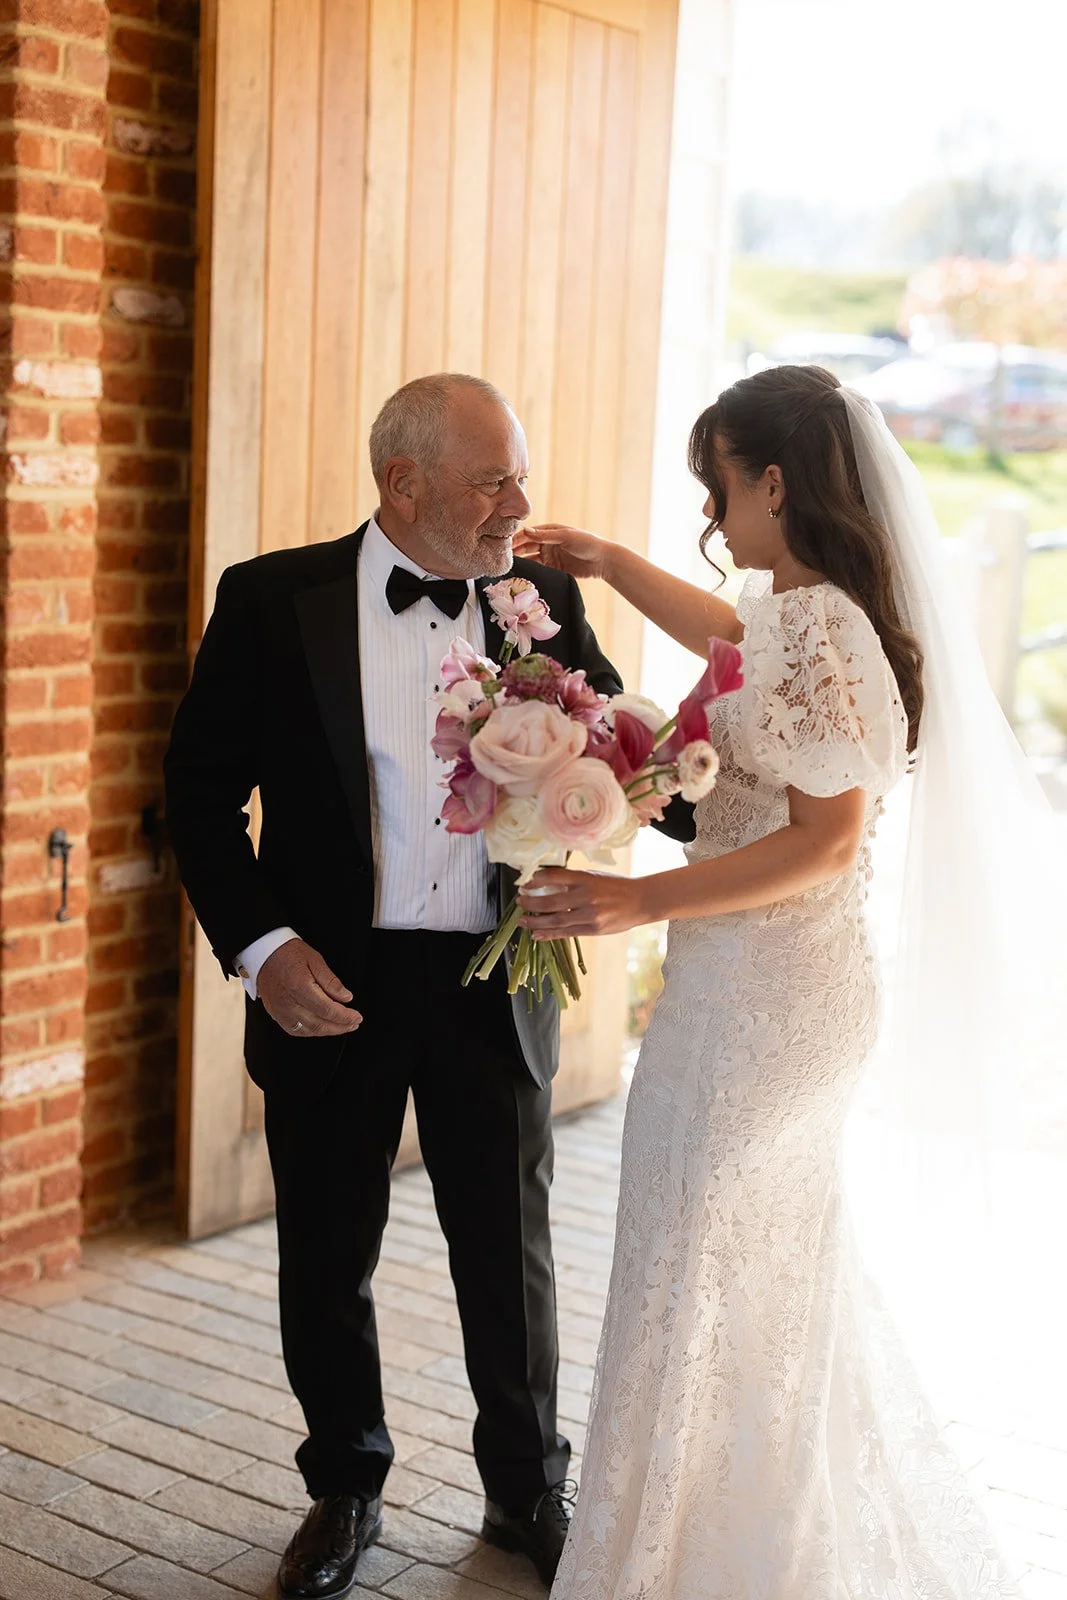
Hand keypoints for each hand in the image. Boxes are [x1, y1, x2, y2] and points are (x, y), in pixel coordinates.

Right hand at [257, 939, 362, 1037]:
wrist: (263, 953)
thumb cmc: (288, 953)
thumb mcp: (315, 960)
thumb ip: (331, 981)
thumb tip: (346, 998)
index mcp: (300, 988)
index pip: (328, 1010)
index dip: (345, 1017)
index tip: (357, 1017)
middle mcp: (288, 1003)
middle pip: (320, 1024)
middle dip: (340, 1027)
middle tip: (353, 1024)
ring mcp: (280, 1011)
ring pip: (309, 1030)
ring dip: (327, 1031)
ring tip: (342, 1026)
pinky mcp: (276, 1014)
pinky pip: (296, 1030)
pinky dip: (311, 1031)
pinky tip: (322, 1027)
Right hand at [511, 523, 611, 582]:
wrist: (603, 561)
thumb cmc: (587, 543)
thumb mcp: (566, 536)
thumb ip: (545, 536)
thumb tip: (525, 531)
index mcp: (549, 531)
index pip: (527, 534)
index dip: (515, 539)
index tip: (502, 546)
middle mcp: (547, 543)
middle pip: (525, 547)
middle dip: (514, 552)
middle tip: (501, 559)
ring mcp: (549, 557)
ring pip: (530, 560)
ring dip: (520, 563)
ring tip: (507, 569)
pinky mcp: (554, 569)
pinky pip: (538, 570)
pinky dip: (530, 573)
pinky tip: (520, 576)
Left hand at [517, 867, 649, 937]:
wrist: (641, 901)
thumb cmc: (617, 886)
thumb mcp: (596, 876)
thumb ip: (574, 879)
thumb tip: (547, 881)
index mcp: (586, 878)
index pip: (555, 876)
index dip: (537, 880)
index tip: (525, 884)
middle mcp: (586, 895)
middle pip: (551, 901)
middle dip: (531, 903)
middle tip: (519, 902)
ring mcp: (590, 914)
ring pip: (556, 920)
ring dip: (536, 921)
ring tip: (523, 920)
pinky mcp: (593, 929)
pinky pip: (566, 932)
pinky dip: (549, 934)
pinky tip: (537, 934)